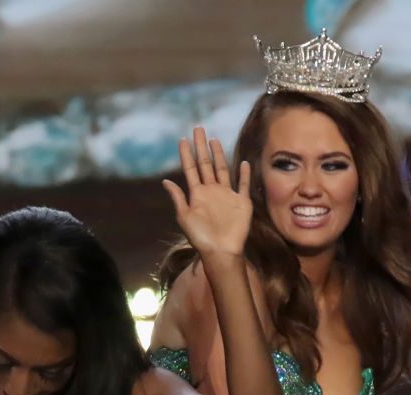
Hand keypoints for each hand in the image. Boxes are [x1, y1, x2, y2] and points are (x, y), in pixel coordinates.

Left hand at [162, 126, 251, 273]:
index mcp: (197, 194)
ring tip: (214, 140)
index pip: (191, 169)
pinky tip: (243, 163)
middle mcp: (211, 191)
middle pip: (206, 164)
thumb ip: (178, 198)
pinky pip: (243, 185)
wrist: (221, 251)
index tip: (183, 139)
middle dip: (201, 146)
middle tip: (198, 128)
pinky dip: (244, 174)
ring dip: (219, 155)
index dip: (186, 154)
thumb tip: (165, 181)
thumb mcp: (185, 217)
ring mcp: (227, 195)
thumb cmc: (201, 237)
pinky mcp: (241, 202)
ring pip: (223, 170)